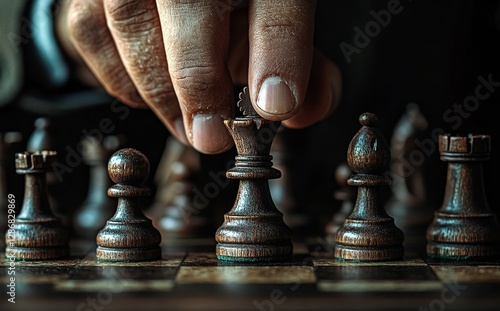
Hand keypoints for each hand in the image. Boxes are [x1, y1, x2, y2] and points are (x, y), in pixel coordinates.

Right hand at [64, 0, 341, 153]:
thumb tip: (294, 110)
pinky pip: (91, 30)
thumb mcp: (273, 15)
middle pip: (189, 3)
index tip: (275, 108)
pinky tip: (148, 94)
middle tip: (212, 137)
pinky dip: (119, 74)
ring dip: (159, 90)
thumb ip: (293, 56)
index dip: (277, 56)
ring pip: (130, 20)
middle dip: (200, 82)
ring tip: (186, 128)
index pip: (274, 2)